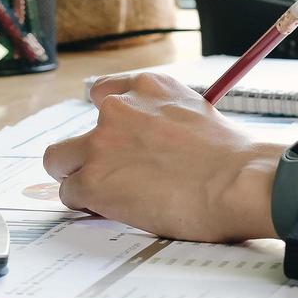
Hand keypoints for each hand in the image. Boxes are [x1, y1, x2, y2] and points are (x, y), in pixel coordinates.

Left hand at [42, 71, 283, 242]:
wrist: (237, 182)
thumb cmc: (232, 157)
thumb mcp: (195, 112)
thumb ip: (162, 117)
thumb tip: (152, 140)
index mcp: (146, 86)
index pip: (101, 94)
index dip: (107, 125)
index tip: (117, 143)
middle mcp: (118, 108)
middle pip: (75, 132)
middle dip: (88, 155)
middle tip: (112, 177)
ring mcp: (101, 143)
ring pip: (59, 161)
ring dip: (79, 179)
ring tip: (110, 196)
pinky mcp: (93, 180)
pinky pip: (70, 194)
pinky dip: (87, 205)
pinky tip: (115, 211)